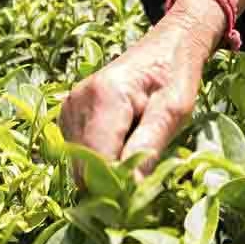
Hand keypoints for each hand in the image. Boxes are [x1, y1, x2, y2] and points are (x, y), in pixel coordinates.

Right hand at [58, 0, 225, 180]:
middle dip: (110, 184)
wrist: (167, 44)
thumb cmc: (176, 75)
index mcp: (104, 97)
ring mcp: (68, 107)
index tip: (140, 198)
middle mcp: (77, 101)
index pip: (96, 162)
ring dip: (105, 172)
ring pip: (79, 165)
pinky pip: (78, 154)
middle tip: (143, 178)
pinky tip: (122, 144)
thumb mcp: (174, 110)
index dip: (116, 188)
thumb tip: (129, 189)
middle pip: (83, 168)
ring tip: (136, 152)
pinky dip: (99, 160)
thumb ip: (149, 147)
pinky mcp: (68, 115)